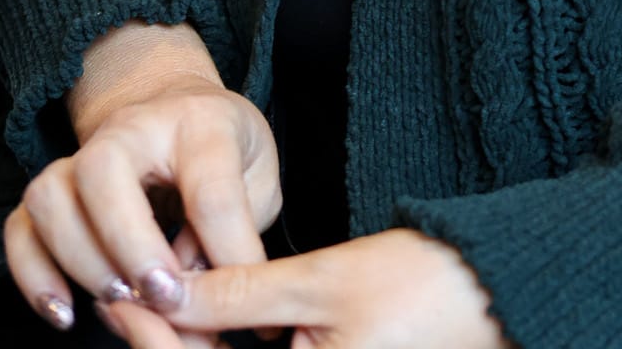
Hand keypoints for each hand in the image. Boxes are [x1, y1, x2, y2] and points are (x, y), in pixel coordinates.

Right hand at [3, 72, 283, 346]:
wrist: (178, 106)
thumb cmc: (226, 148)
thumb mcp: (258, 176)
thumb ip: (239, 226)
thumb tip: (202, 285)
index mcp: (201, 123)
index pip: (209, 188)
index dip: (219, 250)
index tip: (230, 294)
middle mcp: (132, 128)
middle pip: (103, 170)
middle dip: (129, 243)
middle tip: (161, 295)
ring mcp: (83, 152)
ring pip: (52, 196)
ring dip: (81, 259)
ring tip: (121, 300)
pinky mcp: (54, 185)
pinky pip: (21, 226)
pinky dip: (33, 274)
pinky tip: (66, 311)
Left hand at [90, 228, 512, 347]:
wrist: (496, 294)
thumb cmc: (424, 286)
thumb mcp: (325, 280)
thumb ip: (242, 293)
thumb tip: (170, 290)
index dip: (152, 336)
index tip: (125, 291)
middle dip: (164, 341)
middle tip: (130, 289)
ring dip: (191, 346)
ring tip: (161, 293)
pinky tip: (208, 315)